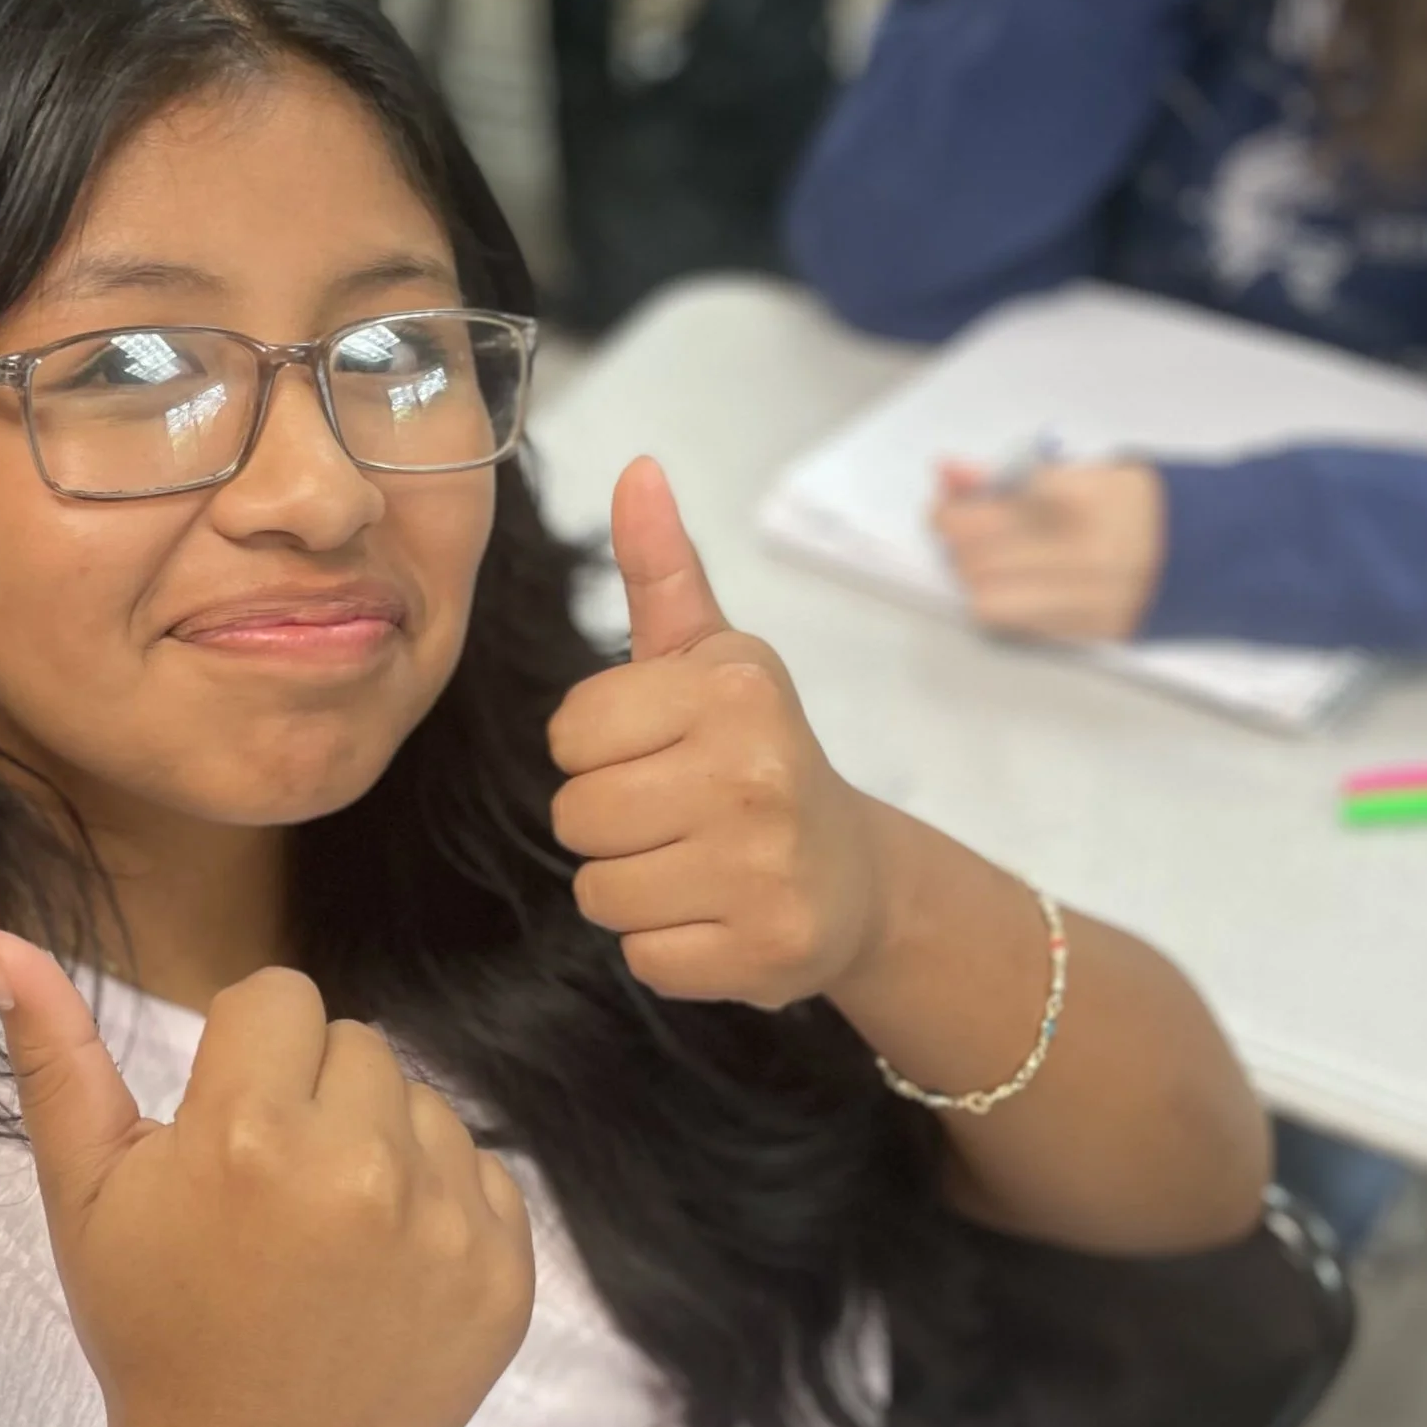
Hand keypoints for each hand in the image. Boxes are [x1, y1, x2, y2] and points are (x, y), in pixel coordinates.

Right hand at [0, 935, 533, 1426]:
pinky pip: (483, 1172)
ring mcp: (445, 1223)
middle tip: (273, 1193)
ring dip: (380, 1146)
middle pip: (356, 1043)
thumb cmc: (155, 1334)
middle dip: (313, 1096)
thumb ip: (54, 1057)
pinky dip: (439, 1206)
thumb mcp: (85, 1197)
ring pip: (423, 1102)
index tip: (226, 1131)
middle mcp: (360, 1165)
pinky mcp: (504, 1272)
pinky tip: (382, 1269)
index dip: (246, 1056)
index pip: (280, 997)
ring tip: (327, 1234)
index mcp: (249, 1133)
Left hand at [548, 459, 887, 1009]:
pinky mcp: (764, 953)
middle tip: (673, 816)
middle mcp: (754, 774)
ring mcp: (765, 871)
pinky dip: (666, 946)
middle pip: (577, 817)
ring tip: (691, 865)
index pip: (571, 734)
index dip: (596, 750)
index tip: (655, 751)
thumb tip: (636, 470)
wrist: (855, 875)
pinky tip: (713, 915)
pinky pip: (642, 957)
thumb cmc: (756, 755)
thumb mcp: (713, 658)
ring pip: (600, 894)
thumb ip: (662, 570)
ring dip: (631, 888)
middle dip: (608, 823)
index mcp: (733, 689)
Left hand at [933, 458, 1166, 641]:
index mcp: (1079, 500)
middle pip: (974, 558)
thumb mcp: (1079, 472)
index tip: (953, 501)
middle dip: (958, 543)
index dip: (955, 507)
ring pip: (985, 597)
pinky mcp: (1085, 629)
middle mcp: (1080, 553)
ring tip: (992, 557)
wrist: (1210, 550)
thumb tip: (947, 471)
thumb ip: (1008, 476)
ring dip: (974, 577)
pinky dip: (1000, 601)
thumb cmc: (1138, 503)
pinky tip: (1015, 583)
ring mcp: (1084, 596)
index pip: (980, 513)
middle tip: (968, 528)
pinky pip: (1014, 622)